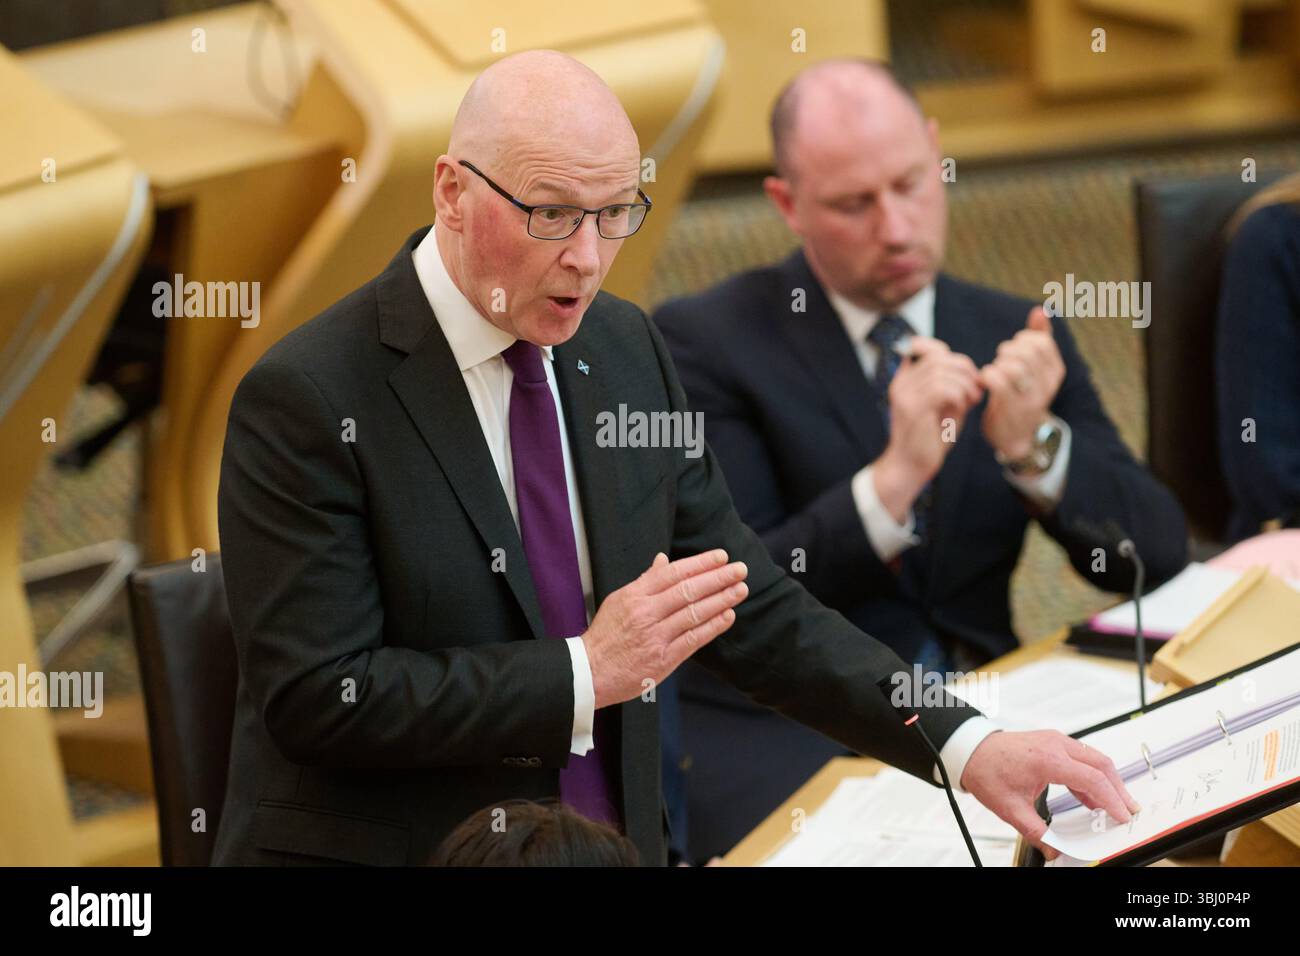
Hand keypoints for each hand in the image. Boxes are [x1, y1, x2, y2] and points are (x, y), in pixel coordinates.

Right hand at [583, 550, 747, 709]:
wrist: (589, 672)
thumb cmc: (605, 636)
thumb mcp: (619, 600)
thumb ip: (645, 581)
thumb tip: (664, 560)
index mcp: (635, 596)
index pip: (673, 573)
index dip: (700, 563)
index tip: (721, 556)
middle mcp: (646, 613)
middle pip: (688, 590)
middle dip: (718, 578)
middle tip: (740, 570)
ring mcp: (655, 636)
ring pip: (694, 613)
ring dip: (721, 600)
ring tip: (740, 590)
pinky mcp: (663, 659)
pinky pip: (693, 639)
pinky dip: (713, 626)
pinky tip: (728, 616)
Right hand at [873, 336, 982, 521]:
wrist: (910, 466)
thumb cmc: (929, 438)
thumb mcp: (944, 406)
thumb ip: (953, 387)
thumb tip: (976, 373)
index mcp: (905, 379)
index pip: (923, 346)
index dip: (950, 355)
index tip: (966, 374)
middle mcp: (901, 383)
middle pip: (938, 358)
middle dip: (964, 370)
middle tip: (976, 390)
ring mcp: (904, 395)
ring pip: (941, 371)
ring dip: (964, 384)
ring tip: (971, 400)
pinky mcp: (913, 409)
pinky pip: (941, 389)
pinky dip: (958, 395)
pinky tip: (962, 408)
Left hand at [960, 729, 1140, 859]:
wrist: (971, 750)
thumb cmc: (987, 770)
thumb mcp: (1010, 808)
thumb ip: (1036, 831)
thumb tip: (1055, 850)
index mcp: (1047, 759)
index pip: (1092, 779)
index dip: (1111, 799)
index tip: (1122, 816)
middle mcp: (1055, 745)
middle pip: (1101, 764)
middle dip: (1119, 789)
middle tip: (1129, 810)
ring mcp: (1055, 740)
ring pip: (1094, 758)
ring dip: (1107, 781)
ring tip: (1114, 806)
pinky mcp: (1052, 742)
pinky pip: (1081, 757)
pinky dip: (1091, 775)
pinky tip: (1091, 797)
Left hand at [979, 308, 1065, 459]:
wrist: (1016, 438)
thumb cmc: (1021, 395)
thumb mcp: (1035, 367)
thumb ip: (1039, 338)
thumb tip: (1040, 310)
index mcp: (1055, 371)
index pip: (1040, 342)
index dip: (1021, 341)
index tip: (1012, 352)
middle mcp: (1048, 384)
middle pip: (1026, 351)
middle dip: (1007, 352)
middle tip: (1000, 362)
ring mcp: (1031, 398)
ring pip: (1012, 365)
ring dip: (996, 365)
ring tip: (993, 373)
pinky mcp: (1011, 409)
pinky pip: (997, 381)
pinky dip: (986, 377)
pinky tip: (983, 382)